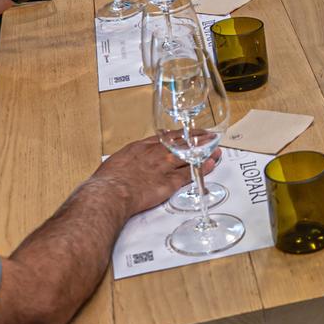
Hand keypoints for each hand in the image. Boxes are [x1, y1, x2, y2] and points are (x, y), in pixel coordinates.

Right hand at [90, 134, 215, 216]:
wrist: (111, 191)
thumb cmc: (108, 180)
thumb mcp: (115, 163)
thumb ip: (125, 161)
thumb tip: (124, 166)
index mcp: (141, 147)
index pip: (164, 137)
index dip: (178, 134)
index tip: (186, 132)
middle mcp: (155, 153)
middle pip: (180, 142)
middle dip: (196, 138)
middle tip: (208, 134)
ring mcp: (164, 166)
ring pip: (189, 155)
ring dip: (203, 149)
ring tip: (215, 145)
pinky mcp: (170, 182)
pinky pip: (190, 173)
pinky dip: (202, 168)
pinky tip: (211, 163)